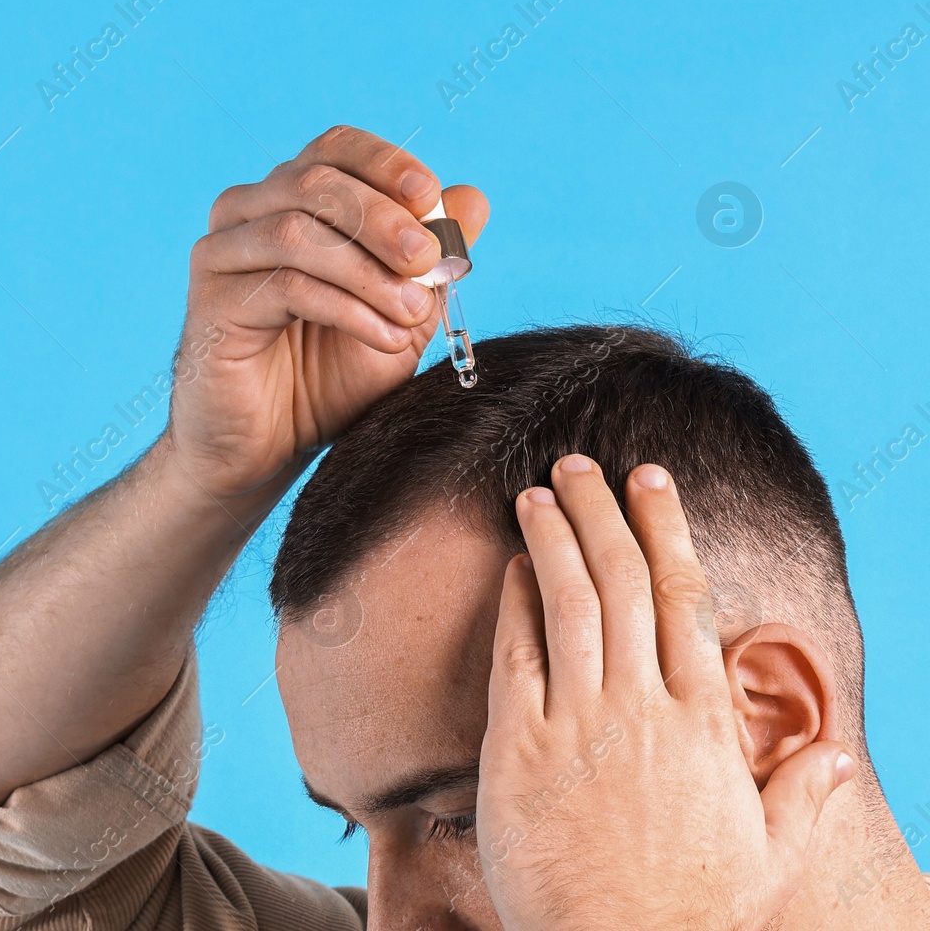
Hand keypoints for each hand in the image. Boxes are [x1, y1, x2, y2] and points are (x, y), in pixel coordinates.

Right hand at [163, 125, 488, 498]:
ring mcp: (221, 255)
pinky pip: (286, 286)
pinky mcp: (211, 302)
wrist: (269, 450)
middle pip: (314, 181)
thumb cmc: (326, 380)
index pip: (334, 149)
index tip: (431, 199)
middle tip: (431, 262)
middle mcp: (245, 214)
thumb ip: (430, 260)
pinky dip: (349, 310)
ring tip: (414, 314)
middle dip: (384, 218)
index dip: (385, 163)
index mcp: (287, 200)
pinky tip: (386, 339)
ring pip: (298, 231)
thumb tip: (473, 200)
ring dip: (370, 272)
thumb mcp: (399, 313)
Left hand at [476, 455, 856, 929]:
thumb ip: (800, 797)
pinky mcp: (520, 750)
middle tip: (580, 463)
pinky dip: (513, 606)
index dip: (664, 529)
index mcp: (702, 720)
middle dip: (601, 512)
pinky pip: (516, 658)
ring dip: (552, 540)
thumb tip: (839, 756)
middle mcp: (641, 707)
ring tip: (537, 492)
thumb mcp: (766, 855)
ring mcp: (578, 724)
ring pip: (568, 605)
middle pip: (623, 582)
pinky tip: (509, 570)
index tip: (650, 483)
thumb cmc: (691, 912)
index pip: (685, 598)